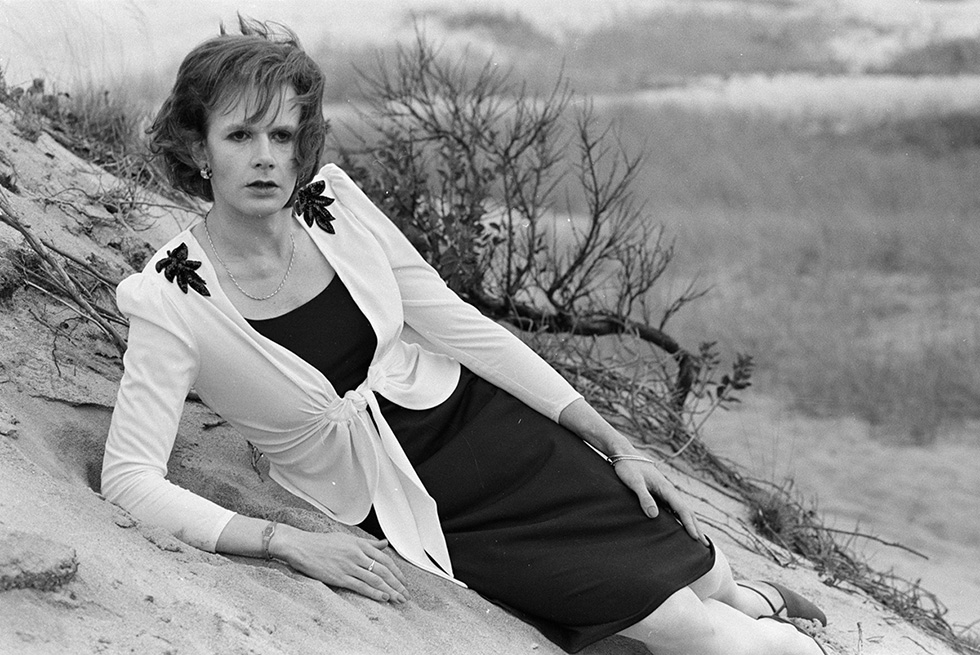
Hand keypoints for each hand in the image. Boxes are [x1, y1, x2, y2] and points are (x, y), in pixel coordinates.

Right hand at [272, 526, 409, 603]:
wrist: (301, 546)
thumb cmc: (322, 542)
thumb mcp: (347, 538)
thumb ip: (367, 543)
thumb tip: (384, 544)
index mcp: (359, 544)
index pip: (385, 559)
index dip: (397, 571)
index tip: (403, 580)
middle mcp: (357, 554)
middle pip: (383, 571)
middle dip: (397, 584)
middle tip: (405, 594)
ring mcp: (349, 566)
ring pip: (375, 580)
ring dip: (389, 590)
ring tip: (398, 598)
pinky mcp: (340, 577)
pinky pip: (361, 586)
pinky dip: (374, 593)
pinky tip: (383, 598)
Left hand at [612, 458, 708, 546]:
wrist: (624, 454)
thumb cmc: (628, 468)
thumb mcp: (635, 482)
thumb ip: (644, 497)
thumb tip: (654, 515)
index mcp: (666, 488)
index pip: (682, 509)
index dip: (689, 524)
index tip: (696, 538)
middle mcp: (668, 491)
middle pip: (686, 511)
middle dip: (696, 527)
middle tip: (705, 545)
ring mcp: (664, 492)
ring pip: (681, 510)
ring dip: (690, 524)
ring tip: (697, 538)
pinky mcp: (658, 493)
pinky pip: (673, 509)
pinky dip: (680, 518)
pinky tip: (679, 526)